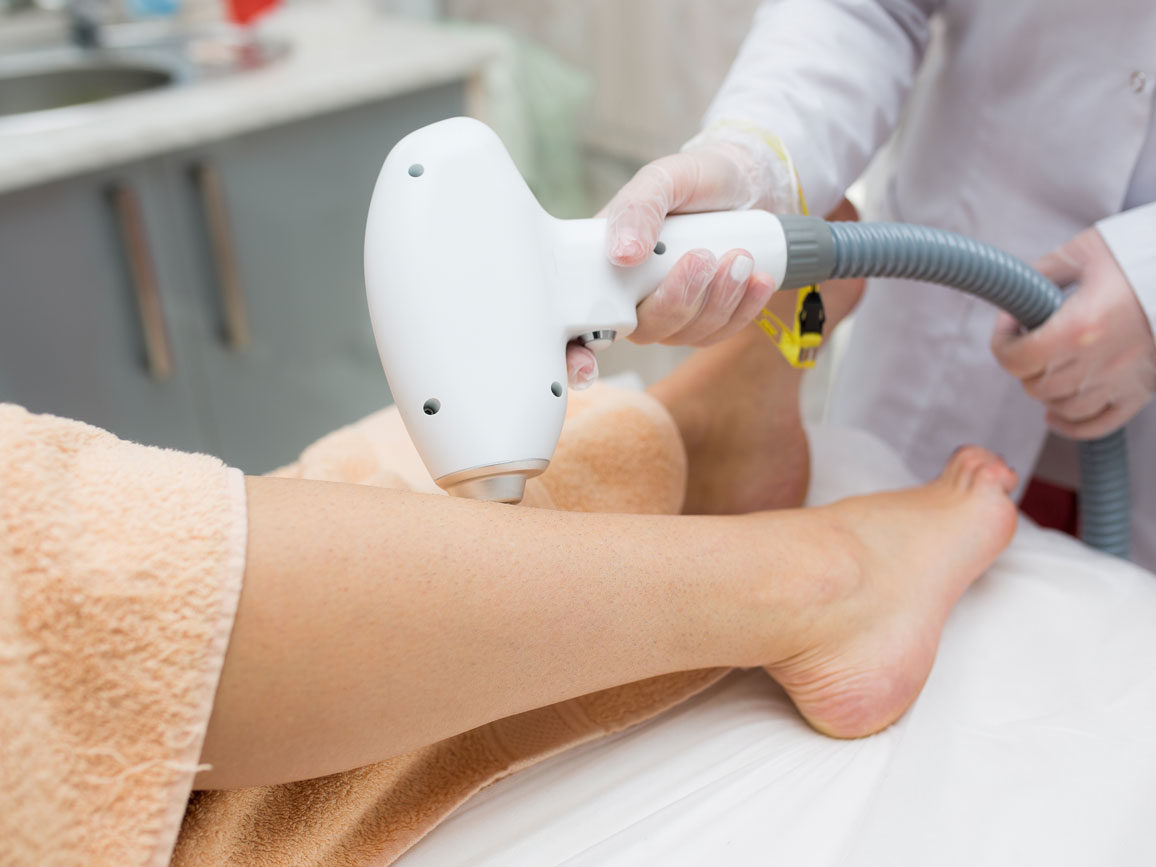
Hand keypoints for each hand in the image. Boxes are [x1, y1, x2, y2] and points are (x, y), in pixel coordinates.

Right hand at [566, 133, 785, 388]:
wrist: (744, 183)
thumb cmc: (695, 180)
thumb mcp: (663, 178)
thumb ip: (638, 208)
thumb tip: (623, 255)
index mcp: (605, 268)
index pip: (578, 326)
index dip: (574, 357)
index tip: (585, 365)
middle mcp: (633, 298)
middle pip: (646, 330)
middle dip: (680, 299)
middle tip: (705, 256)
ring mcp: (672, 313)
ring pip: (689, 332)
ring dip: (719, 298)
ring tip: (740, 255)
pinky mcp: (709, 319)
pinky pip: (723, 330)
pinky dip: (744, 307)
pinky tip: (759, 278)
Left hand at [991, 227, 1155, 438]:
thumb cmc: (1143, 256)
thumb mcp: (1085, 252)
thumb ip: (1042, 273)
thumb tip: (1016, 293)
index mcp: (1080, 326)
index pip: (1017, 359)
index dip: (1003, 342)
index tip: (1010, 326)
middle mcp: (1099, 361)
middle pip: (1035, 384)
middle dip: (1023, 364)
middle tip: (1031, 341)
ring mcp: (1122, 380)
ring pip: (1061, 407)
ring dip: (1046, 390)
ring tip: (1047, 368)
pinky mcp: (1142, 391)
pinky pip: (1098, 425)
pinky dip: (1071, 424)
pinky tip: (1056, 412)